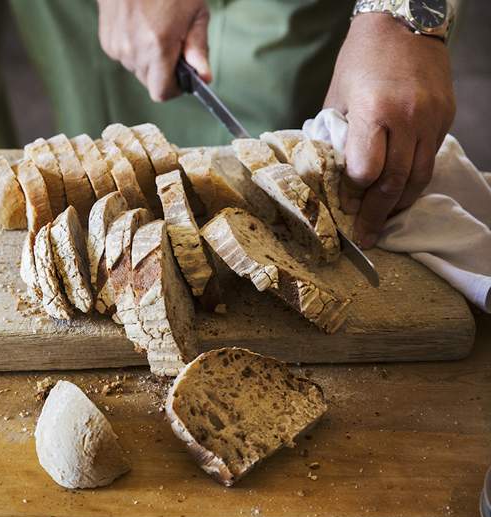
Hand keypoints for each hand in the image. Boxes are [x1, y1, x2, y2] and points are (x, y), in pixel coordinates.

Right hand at [96, 0, 210, 101]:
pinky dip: (135, 48)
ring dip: (148, 59)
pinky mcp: (107, 41)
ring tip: (156, 30)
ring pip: (137, 69)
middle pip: (149, 82)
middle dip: (163, 71)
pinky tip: (141, 26)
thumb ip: (198, 49)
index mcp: (157, 46)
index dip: (174, 89)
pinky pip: (125, 57)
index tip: (181, 79)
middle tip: (172, 44)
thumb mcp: (195, 13)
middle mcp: (134, 50)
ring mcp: (117, 47)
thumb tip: (203, 77)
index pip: (161, 92)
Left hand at [324, 13, 455, 248]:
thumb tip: (326, 172)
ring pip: (418, 177)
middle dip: (376, 214)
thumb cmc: (361, 59)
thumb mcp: (337, 95)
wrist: (405, 23)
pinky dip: (413, 180)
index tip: (342, 206)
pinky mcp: (446, 119)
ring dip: (399, 204)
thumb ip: (334, 134)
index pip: (365, 170)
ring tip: (382, 222)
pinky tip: (398, 193)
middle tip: (365, 238)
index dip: (353, 192)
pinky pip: (429, 160)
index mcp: (375, 111)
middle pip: (394, 182)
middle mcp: (408, 118)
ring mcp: (432, 120)